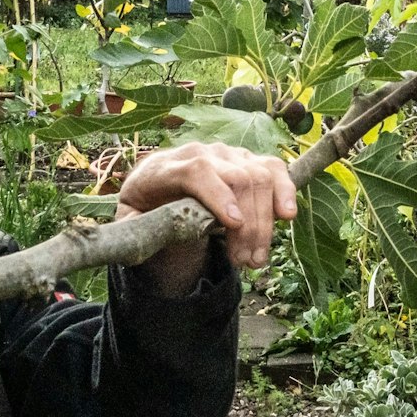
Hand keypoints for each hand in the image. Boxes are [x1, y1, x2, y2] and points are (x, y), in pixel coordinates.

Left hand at [116, 142, 296, 271]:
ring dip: (264, 222)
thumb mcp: (129, 219)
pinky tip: (287, 216)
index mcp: (166, 166)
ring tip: (255, 259)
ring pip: (258, 178)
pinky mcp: (248, 160)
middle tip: (244, 263)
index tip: (233, 225)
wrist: (159, 185)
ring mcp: (228, 155)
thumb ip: (133, 229)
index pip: (197, 171)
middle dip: (247, 225)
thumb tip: (139, 242)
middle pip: (236, 178)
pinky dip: (286, 190)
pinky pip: (274, 169)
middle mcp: (201, 153)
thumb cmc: (145, 205)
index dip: (218, 195)